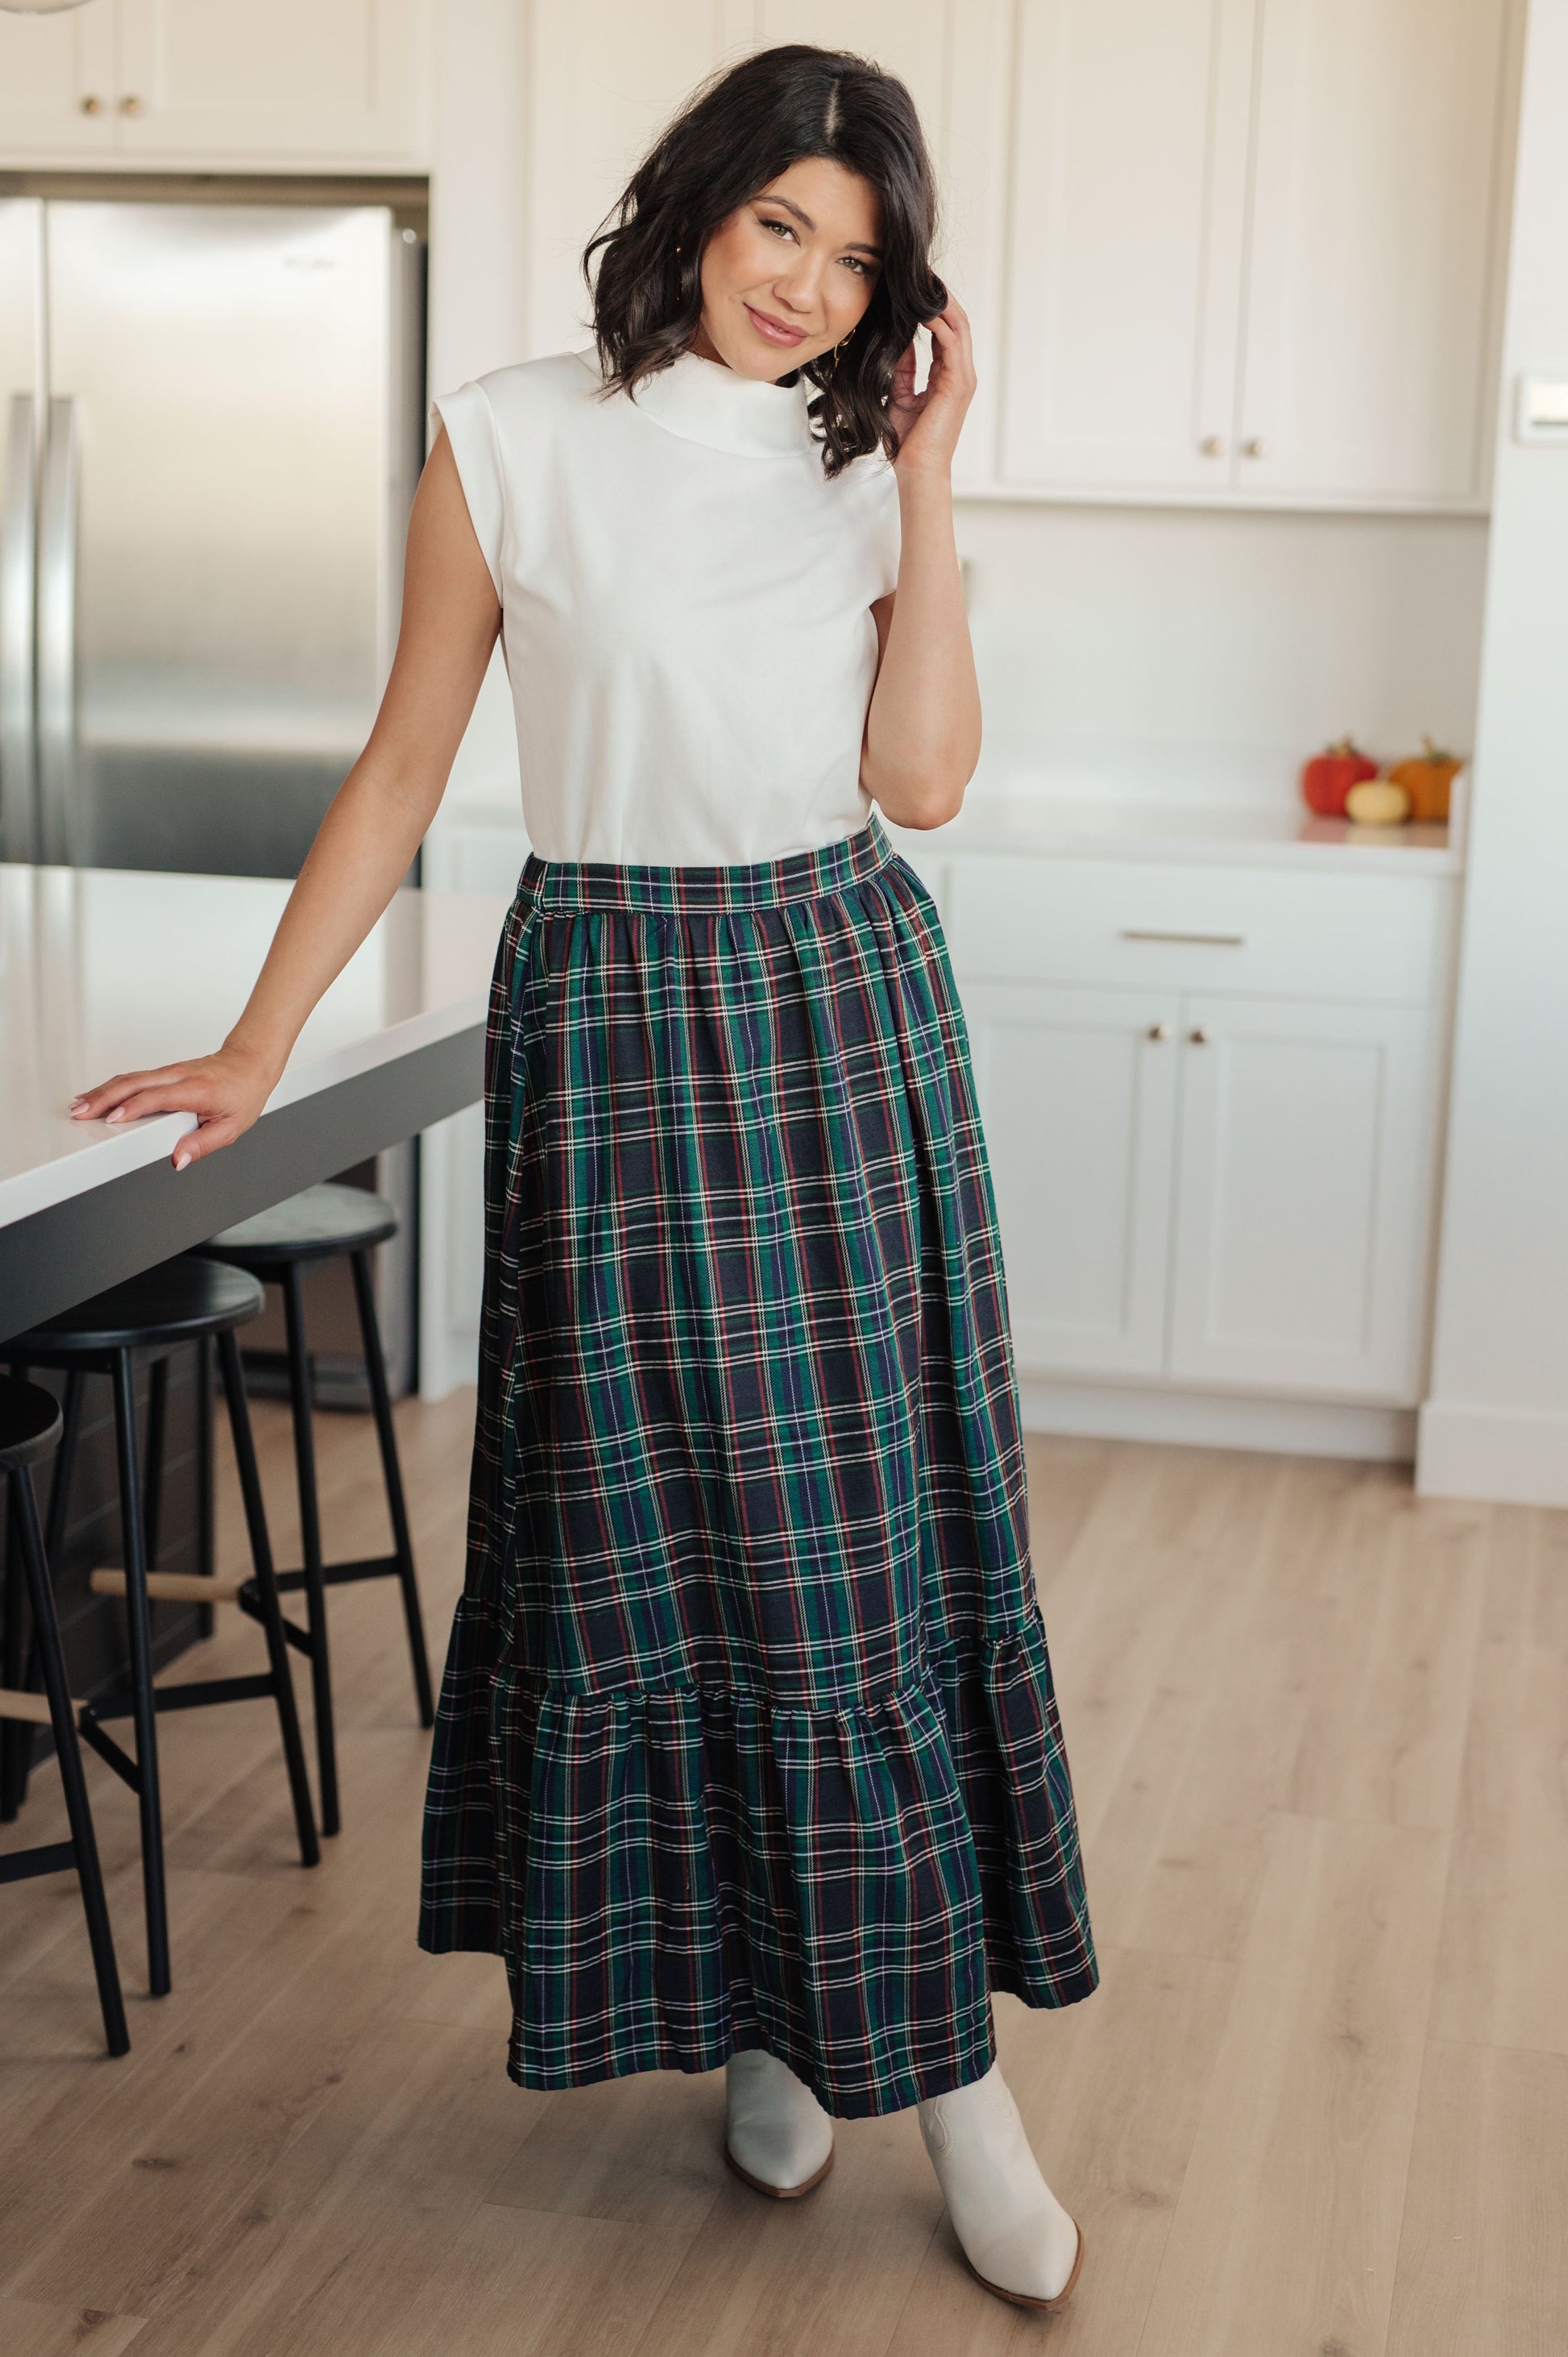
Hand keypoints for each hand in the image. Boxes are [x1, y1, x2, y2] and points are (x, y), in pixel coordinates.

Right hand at [69, 1041, 280, 1169]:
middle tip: (80, 1113)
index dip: (133, 1108)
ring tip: (79, 1106)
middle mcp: (179, 1076)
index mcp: (196, 1090)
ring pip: (131, 1078)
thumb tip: (178, 1159)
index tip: (111, 1119)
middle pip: (135, 1083)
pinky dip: (113, 1086)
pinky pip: (135, 1078)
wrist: (250, 1064)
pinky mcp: (165, 1072)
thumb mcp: (231, 1128)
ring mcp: (170, 1071)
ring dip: (102, 1091)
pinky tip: (98, 1096)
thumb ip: (203, 1145)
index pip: (158, 1097)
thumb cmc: (243, 1094)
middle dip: (104, 1097)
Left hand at [888, 298, 975, 480]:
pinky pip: (953, 345)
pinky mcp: (958, 384)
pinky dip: (940, 325)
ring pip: (959, 328)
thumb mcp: (900, 395)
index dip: (933, 309)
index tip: (916, 290)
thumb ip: (903, 368)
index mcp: (949, 376)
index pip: (946, 332)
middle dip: (941, 298)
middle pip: (957, 324)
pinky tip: (924, 311)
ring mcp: (963, 378)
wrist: (917, 469)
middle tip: (922, 276)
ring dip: (942, 305)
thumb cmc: (907, 442)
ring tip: (925, 285)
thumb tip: (899, 340)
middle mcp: (960, 374)